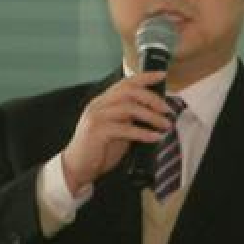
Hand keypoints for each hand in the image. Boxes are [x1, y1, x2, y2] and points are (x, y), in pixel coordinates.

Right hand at [61, 72, 171, 194]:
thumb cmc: (99, 150)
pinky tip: (155, 137)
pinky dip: (143, 133)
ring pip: (128, 108)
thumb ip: (130, 119)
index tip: (162, 75)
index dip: (145, 77)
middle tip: (167, 110)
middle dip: (152, 98)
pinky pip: (125, 129)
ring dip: (151, 116)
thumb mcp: (118, 130)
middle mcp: (99, 105)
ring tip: (165, 125)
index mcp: (104, 101)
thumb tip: (155, 115)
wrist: (77, 168)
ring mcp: (96, 117)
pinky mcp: (97, 132)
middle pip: (129, 91)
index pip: (125, 82)